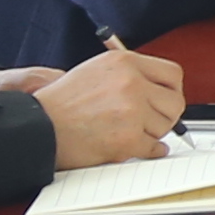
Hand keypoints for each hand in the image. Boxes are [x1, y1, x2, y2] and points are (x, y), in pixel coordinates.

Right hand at [32, 43, 184, 171]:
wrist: (40, 127)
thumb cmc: (61, 103)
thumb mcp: (96, 72)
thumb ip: (129, 75)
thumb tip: (159, 91)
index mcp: (124, 62)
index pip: (172, 74)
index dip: (172, 90)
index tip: (165, 100)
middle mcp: (131, 82)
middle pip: (175, 102)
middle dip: (166, 116)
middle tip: (151, 122)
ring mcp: (131, 110)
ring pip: (164, 127)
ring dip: (151, 134)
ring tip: (127, 132)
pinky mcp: (128, 137)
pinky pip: (153, 148)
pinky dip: (147, 151)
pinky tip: (135, 147)